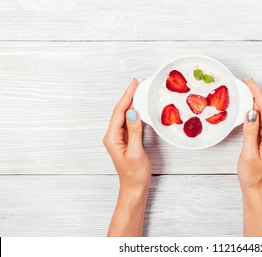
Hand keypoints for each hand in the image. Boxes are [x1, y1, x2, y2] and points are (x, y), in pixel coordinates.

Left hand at [103, 78, 150, 235]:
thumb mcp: (136, 152)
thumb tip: (133, 112)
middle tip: (138, 83)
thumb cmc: (134, 174)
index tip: (134, 84)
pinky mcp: (126, 140)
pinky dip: (134, 112)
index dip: (127, 96)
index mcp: (112, 137)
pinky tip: (139, 107)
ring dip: (131, 102)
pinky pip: (129, 122)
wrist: (134, 188)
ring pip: (124, 115)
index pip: (119, 112)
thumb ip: (134, 131)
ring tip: (139, 91)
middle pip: (120, 111)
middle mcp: (113, 136)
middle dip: (128, 96)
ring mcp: (119, 137)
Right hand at [238, 79, 261, 235]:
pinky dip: (253, 113)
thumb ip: (250, 132)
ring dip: (254, 103)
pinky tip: (247, 108)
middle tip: (245, 83)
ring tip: (245, 92)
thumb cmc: (252, 175)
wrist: (256, 189)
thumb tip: (251, 113)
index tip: (251, 83)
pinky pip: (260, 122)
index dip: (258, 95)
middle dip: (256, 96)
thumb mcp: (248, 154)